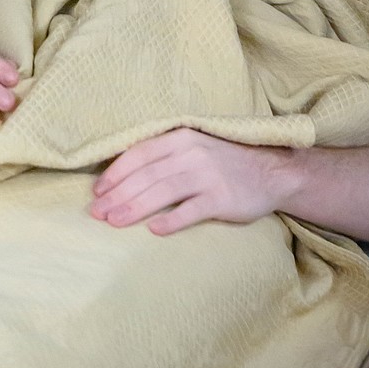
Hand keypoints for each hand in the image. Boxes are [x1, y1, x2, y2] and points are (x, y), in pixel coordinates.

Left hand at [89, 128, 292, 235]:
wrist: (271, 171)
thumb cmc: (224, 161)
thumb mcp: (193, 146)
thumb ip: (164, 155)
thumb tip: (122, 173)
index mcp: (180, 137)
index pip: (139, 153)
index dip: (116, 172)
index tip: (97, 191)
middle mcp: (191, 153)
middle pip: (146, 175)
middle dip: (117, 194)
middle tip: (96, 213)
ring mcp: (207, 175)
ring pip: (162, 191)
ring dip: (134, 208)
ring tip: (113, 222)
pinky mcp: (222, 198)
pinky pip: (191, 211)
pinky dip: (171, 220)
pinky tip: (153, 230)